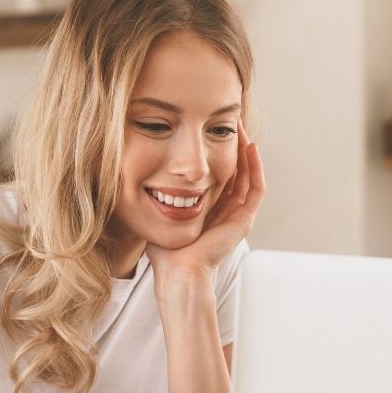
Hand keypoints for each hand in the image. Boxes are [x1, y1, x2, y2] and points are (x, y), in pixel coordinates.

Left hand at [146, 119, 265, 281]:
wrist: (177, 272)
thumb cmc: (163, 251)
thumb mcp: (158, 212)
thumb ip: (154, 195)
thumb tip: (135, 171)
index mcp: (209, 211)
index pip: (218, 174)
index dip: (216, 151)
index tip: (208, 129)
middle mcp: (227, 212)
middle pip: (236, 171)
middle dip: (233, 145)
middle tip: (228, 121)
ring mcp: (238, 216)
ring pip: (249, 176)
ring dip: (246, 151)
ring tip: (240, 127)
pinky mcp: (244, 220)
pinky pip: (256, 188)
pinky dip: (255, 167)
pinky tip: (250, 147)